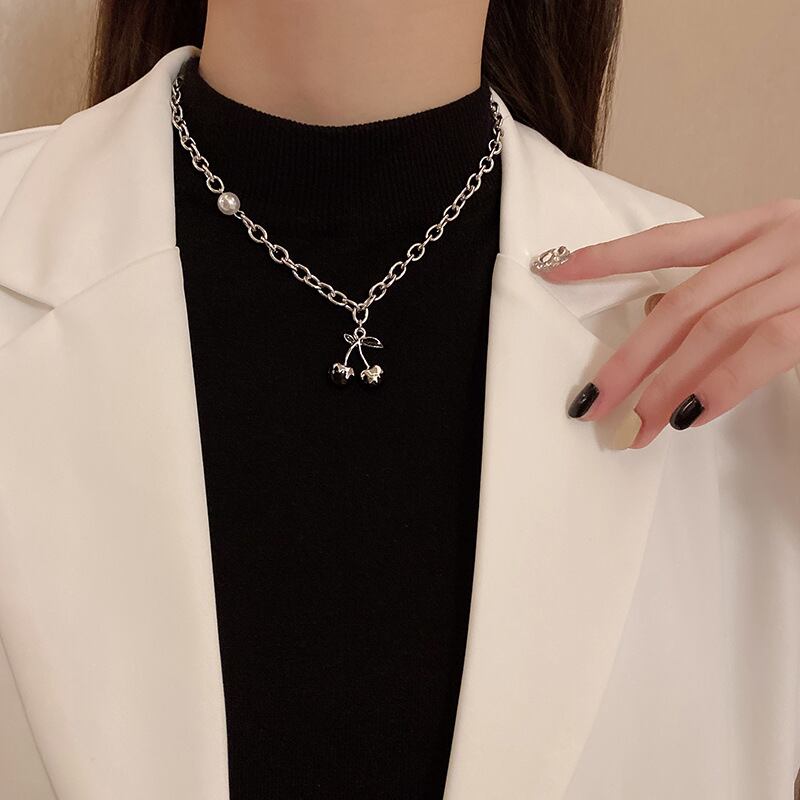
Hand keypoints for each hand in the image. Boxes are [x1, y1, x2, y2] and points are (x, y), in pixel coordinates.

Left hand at [537, 197, 799, 448]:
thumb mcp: (782, 266)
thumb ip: (722, 284)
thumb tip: (655, 308)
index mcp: (761, 226)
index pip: (668, 241)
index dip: (608, 258)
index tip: (554, 272)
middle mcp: (777, 240)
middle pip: (680, 304)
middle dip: (629, 360)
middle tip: (591, 404)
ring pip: (712, 329)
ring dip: (666, 385)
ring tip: (637, 427)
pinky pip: (764, 348)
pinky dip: (722, 384)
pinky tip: (689, 415)